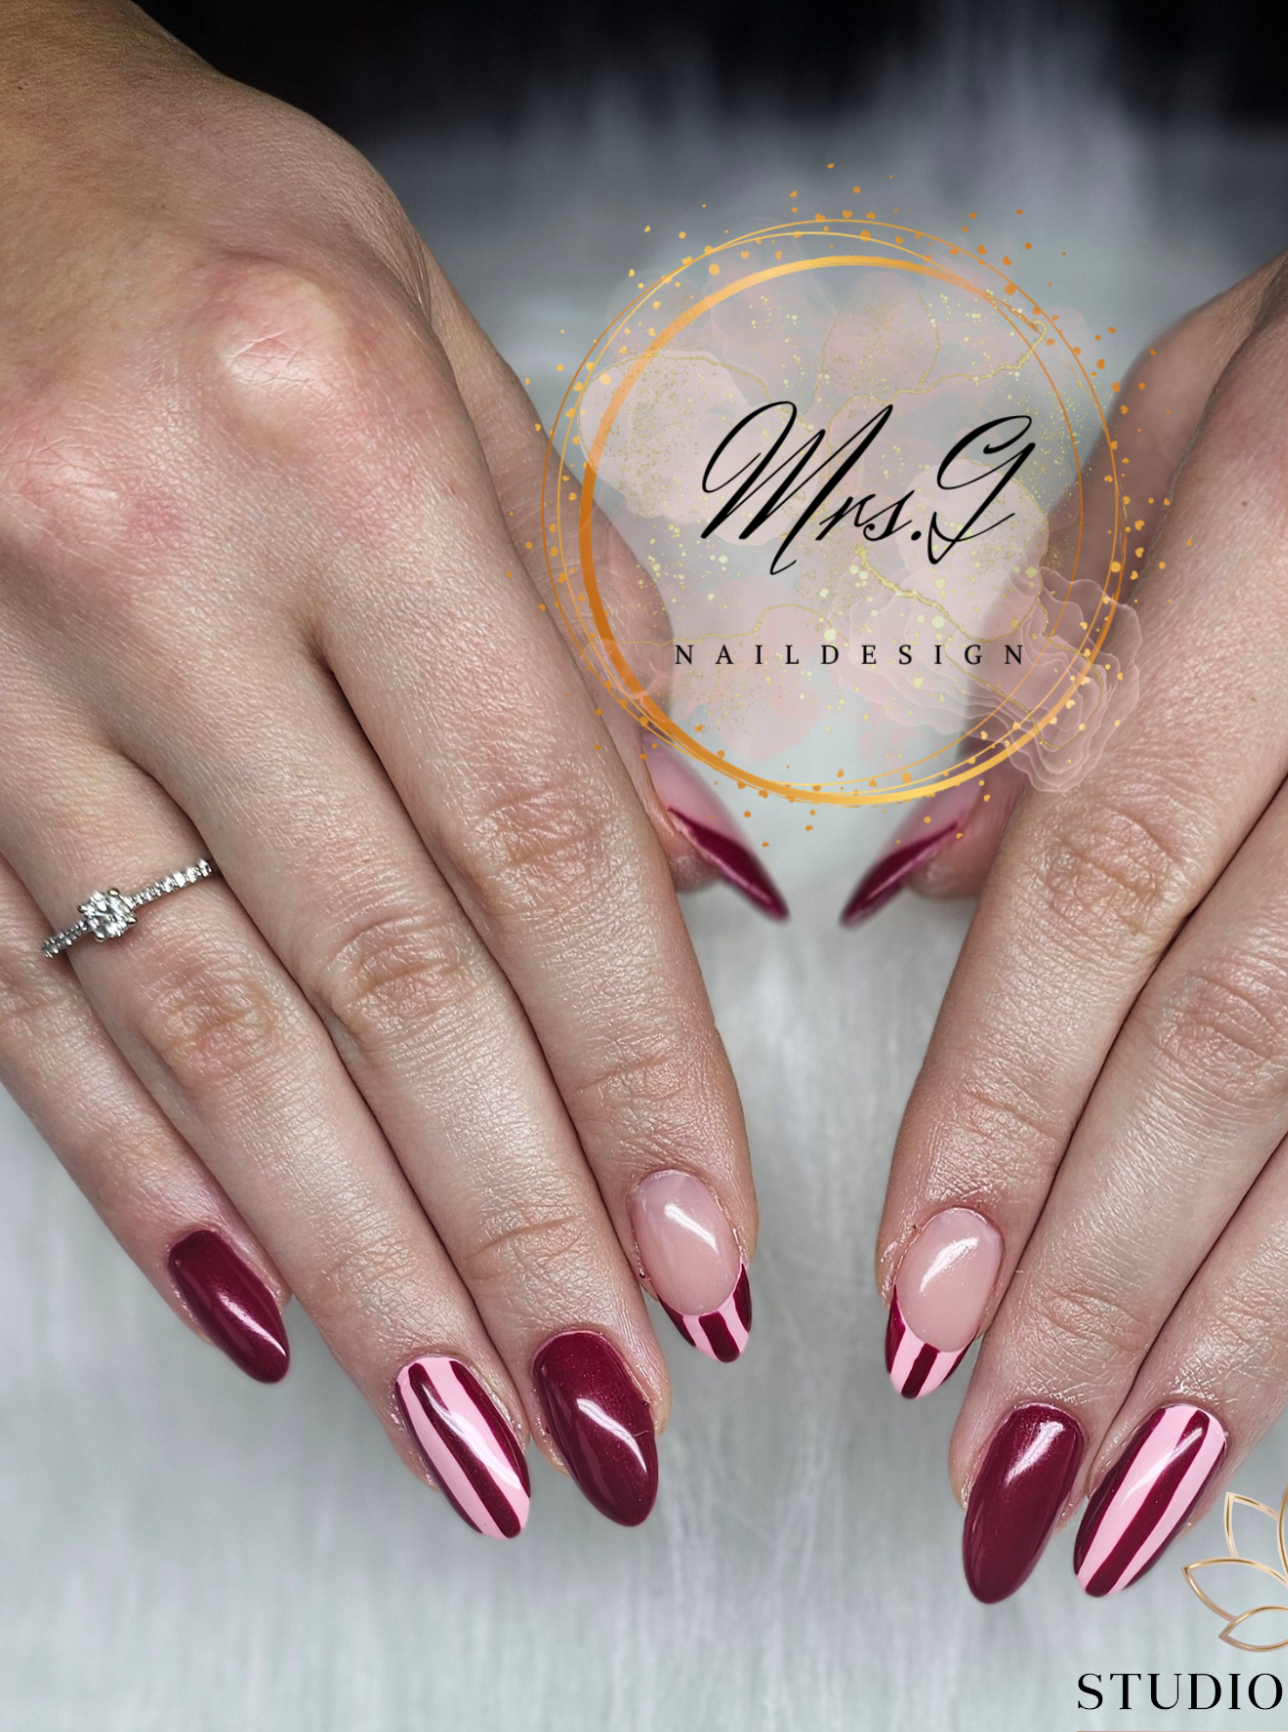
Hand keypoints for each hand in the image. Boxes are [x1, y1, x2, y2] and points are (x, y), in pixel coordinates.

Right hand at [0, 0, 778, 1537]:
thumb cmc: (206, 235)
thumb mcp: (438, 358)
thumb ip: (570, 627)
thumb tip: (694, 886)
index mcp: (336, 440)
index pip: (539, 836)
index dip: (636, 1071)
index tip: (706, 1247)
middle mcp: (147, 561)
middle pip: (386, 976)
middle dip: (515, 1225)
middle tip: (612, 1406)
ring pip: (203, 1036)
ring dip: (356, 1258)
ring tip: (464, 1427)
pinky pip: (15, 1015)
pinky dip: (140, 1180)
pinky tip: (255, 1310)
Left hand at [857, 0, 1287, 1598]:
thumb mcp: (1203, 408)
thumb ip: (1056, 657)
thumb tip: (926, 897)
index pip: (1107, 877)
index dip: (998, 1110)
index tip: (925, 1289)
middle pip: (1259, 1028)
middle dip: (1113, 1278)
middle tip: (1013, 1458)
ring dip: (1271, 1308)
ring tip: (1157, 1469)